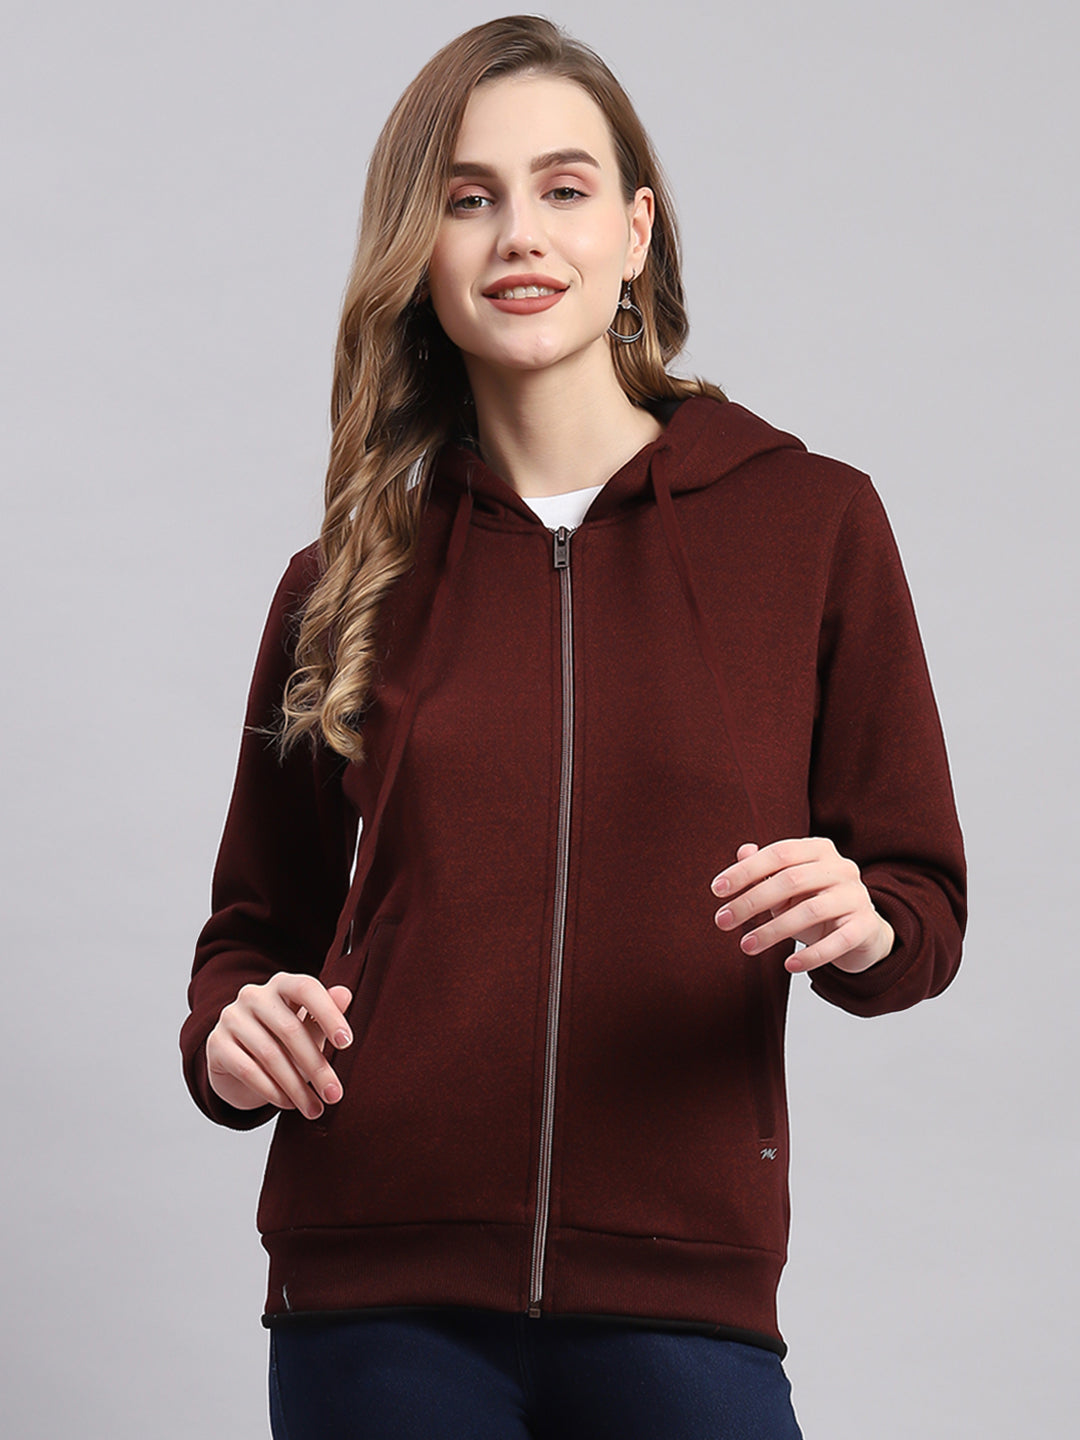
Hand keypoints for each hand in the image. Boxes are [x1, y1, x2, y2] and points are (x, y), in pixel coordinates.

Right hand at [206, 973, 352, 1119]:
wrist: (239, 1064)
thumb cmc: (282, 1042)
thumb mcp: (307, 1027)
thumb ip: (326, 1012)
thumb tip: (346, 994)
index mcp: (281, 984)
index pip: (306, 989)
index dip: (328, 1014)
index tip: (346, 1043)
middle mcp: (253, 996)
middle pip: (290, 1029)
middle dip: (316, 1066)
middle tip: (334, 1093)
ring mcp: (231, 1018)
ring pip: (270, 1055)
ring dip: (296, 1087)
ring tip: (314, 1108)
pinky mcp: (216, 1044)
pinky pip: (248, 1070)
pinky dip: (272, 1091)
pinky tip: (288, 1104)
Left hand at [711, 838, 893, 974]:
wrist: (861, 932)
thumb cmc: (815, 904)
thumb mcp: (788, 887)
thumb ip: (766, 870)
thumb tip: (743, 851)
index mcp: (820, 850)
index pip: (779, 853)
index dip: (746, 870)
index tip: (717, 890)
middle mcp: (842, 868)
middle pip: (791, 880)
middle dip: (751, 901)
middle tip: (722, 921)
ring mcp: (857, 896)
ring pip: (810, 911)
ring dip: (773, 931)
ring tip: (746, 946)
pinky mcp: (866, 926)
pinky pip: (837, 942)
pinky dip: (811, 955)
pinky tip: (788, 966)